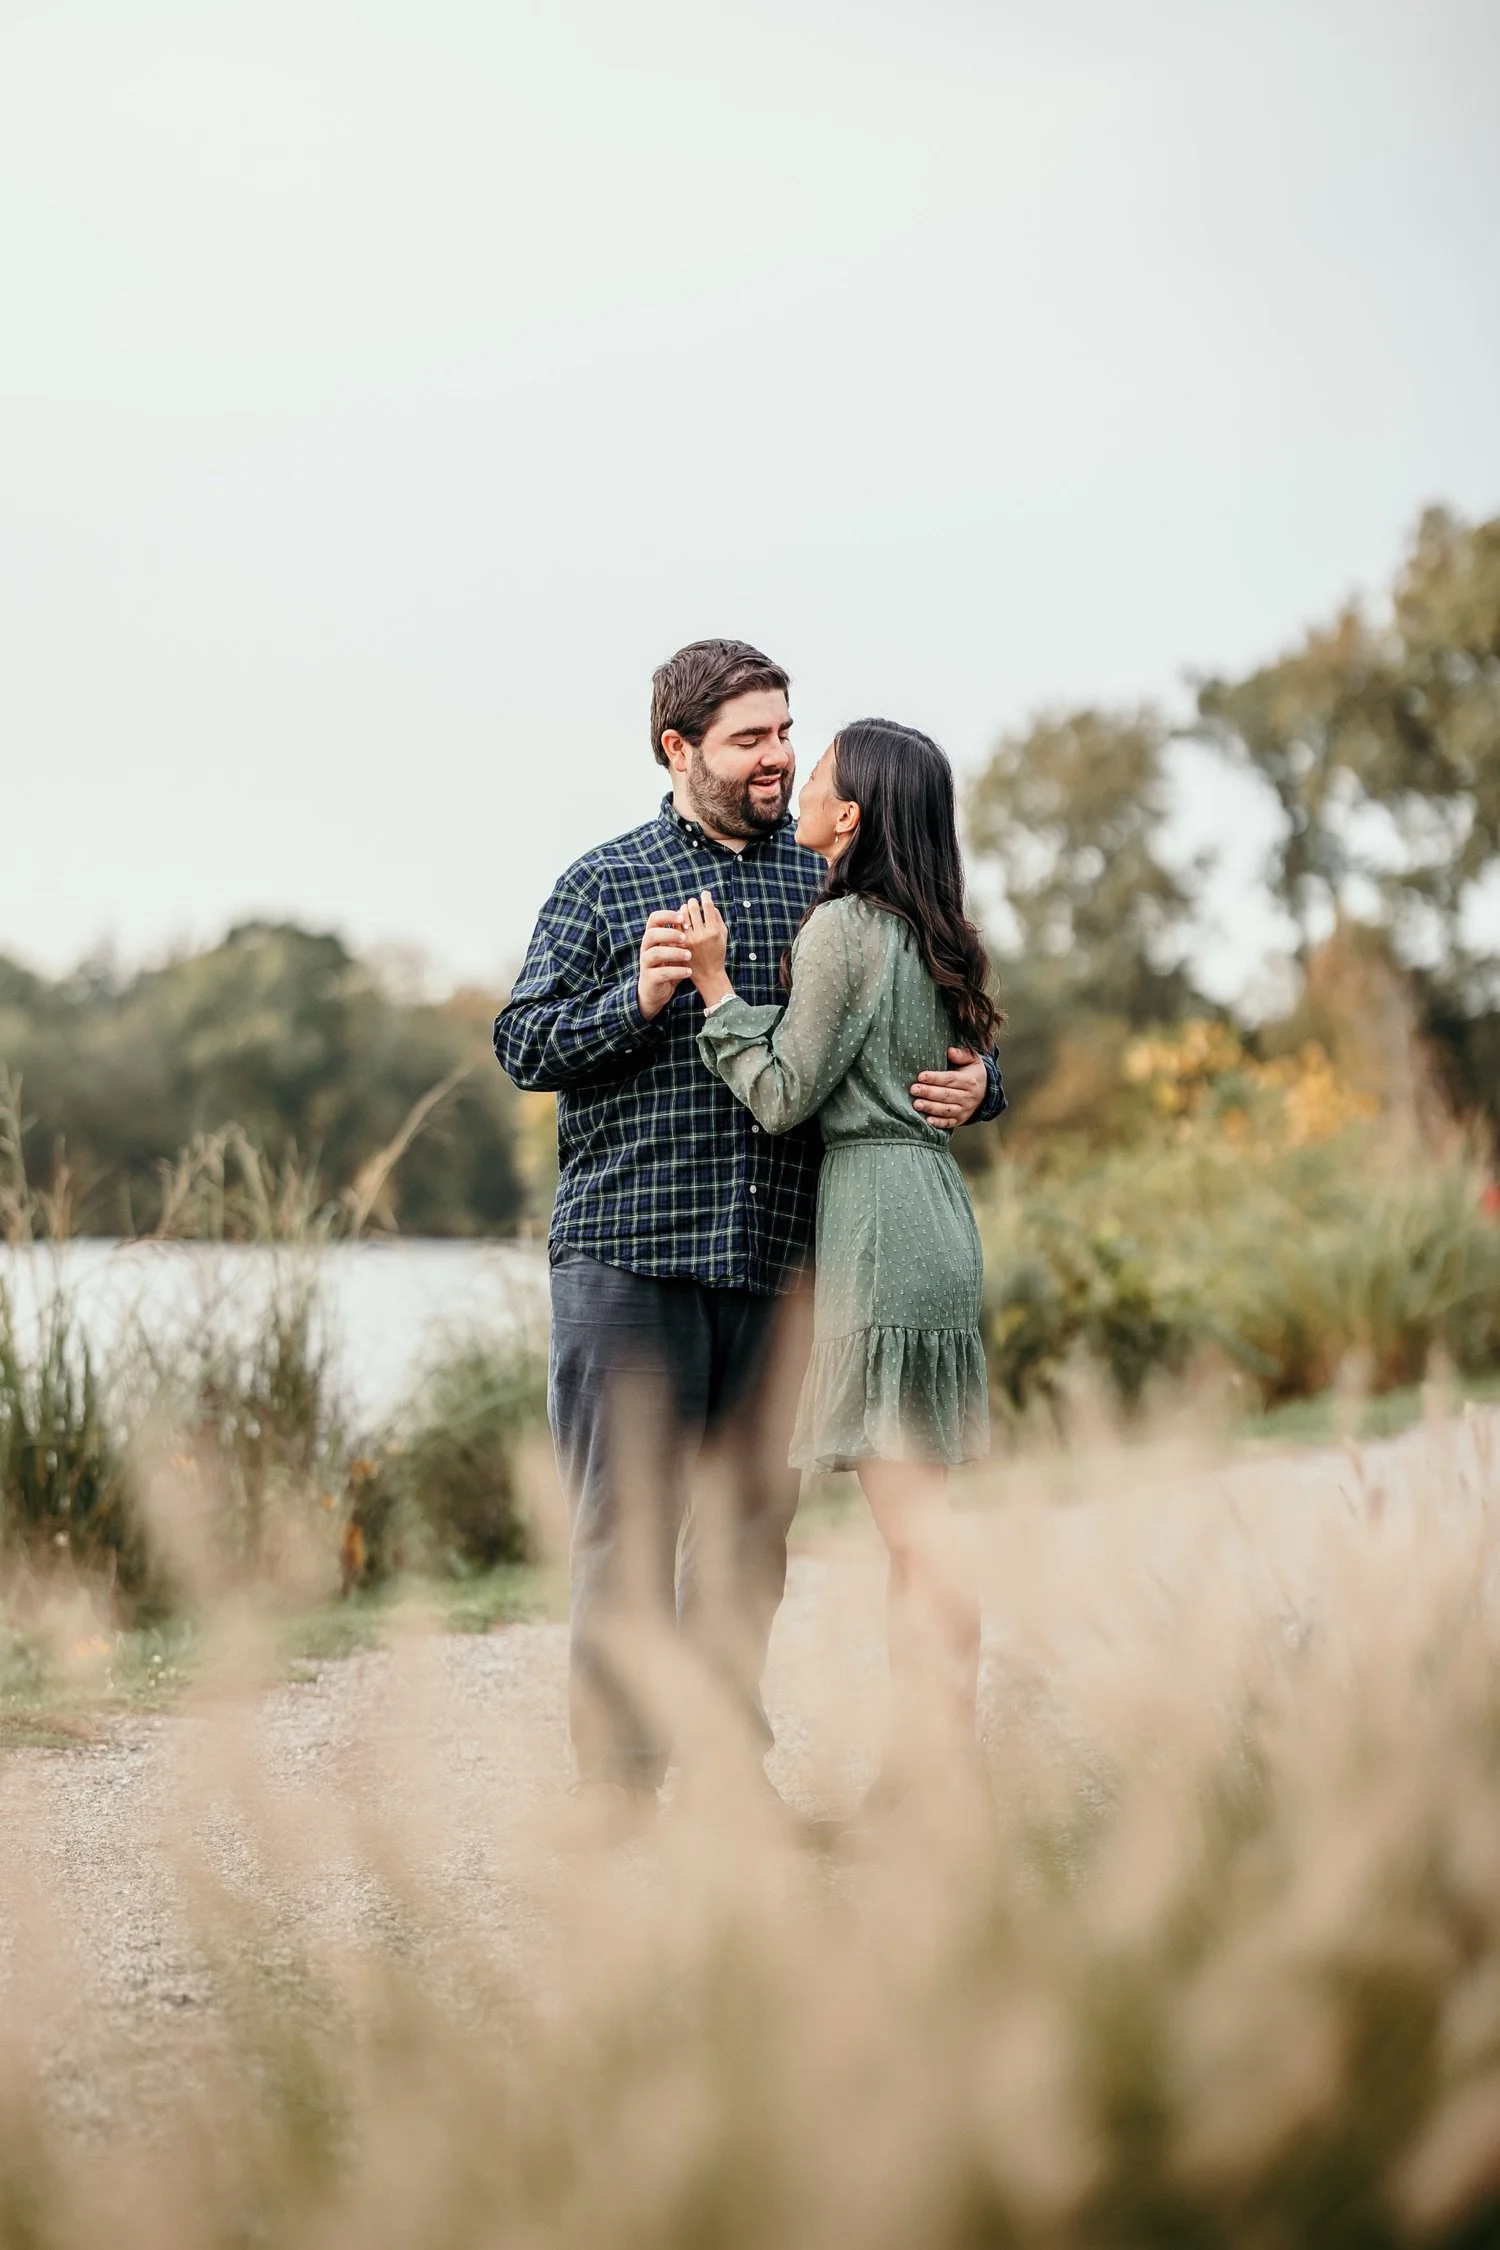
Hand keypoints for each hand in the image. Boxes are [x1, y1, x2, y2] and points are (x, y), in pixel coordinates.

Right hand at [637, 909, 691, 1019]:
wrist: (656, 992)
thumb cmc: (668, 966)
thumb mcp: (674, 950)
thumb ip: (680, 937)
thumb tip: (691, 918)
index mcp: (652, 938)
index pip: (653, 919)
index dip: (666, 915)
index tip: (682, 917)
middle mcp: (646, 948)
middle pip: (651, 934)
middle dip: (669, 934)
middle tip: (685, 938)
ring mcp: (646, 964)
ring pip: (655, 953)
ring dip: (674, 953)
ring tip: (689, 955)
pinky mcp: (650, 978)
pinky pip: (661, 973)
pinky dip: (676, 971)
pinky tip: (689, 972)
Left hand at [679, 891, 731, 1009]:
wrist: (708, 974)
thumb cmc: (717, 953)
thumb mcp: (723, 936)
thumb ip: (718, 919)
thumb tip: (710, 903)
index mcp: (714, 931)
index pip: (708, 907)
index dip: (706, 897)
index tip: (705, 894)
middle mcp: (701, 935)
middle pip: (693, 908)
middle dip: (693, 902)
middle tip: (693, 902)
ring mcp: (688, 940)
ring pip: (682, 915)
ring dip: (684, 909)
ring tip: (686, 909)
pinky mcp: (679, 944)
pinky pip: (675, 925)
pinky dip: (677, 920)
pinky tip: (680, 920)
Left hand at [911, 1047, 987, 1130]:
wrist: (986, 1092)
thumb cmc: (973, 1073)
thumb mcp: (973, 1060)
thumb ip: (962, 1054)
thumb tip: (950, 1051)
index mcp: (969, 1080)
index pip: (950, 1079)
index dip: (935, 1078)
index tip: (920, 1076)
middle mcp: (968, 1096)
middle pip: (946, 1095)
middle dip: (929, 1092)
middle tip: (913, 1089)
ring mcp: (964, 1110)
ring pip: (946, 1110)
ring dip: (930, 1108)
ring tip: (916, 1104)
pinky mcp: (960, 1120)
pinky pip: (949, 1123)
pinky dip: (938, 1123)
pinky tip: (927, 1120)